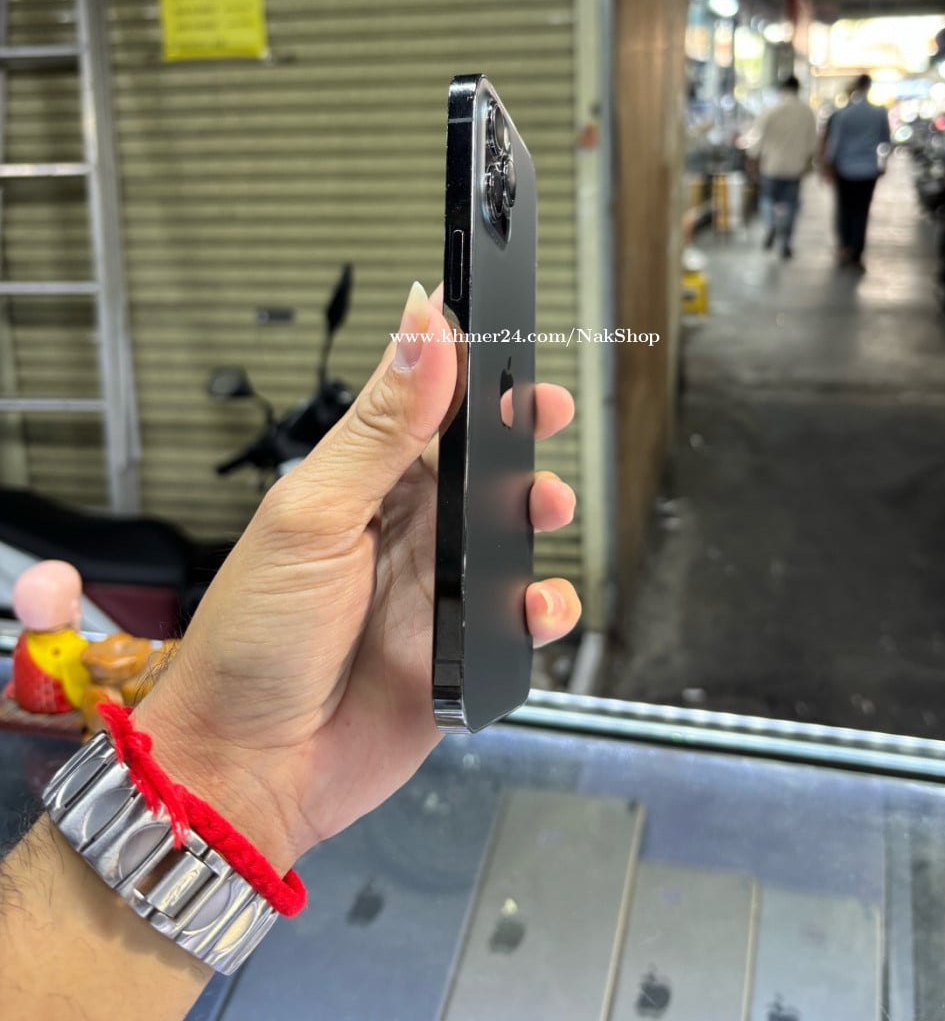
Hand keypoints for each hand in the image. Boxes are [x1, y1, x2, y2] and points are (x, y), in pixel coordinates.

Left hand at [137, 282, 579, 872]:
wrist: (250, 768)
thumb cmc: (253, 639)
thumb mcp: (314, 515)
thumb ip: (380, 426)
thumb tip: (420, 326)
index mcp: (361, 482)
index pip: (422, 400)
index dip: (464, 362)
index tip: (502, 325)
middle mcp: (404, 527)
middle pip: (478, 458)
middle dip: (518, 429)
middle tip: (544, 409)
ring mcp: (437, 588)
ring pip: (511, 530)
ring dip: (538, 509)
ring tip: (543, 504)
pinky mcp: (464, 649)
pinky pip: (524, 617)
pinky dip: (545, 607)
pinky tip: (536, 605)